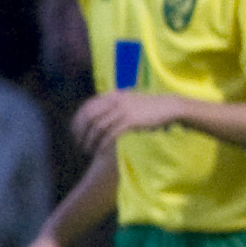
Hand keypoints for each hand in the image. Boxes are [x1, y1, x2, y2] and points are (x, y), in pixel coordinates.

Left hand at [72, 89, 189, 151]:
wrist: (170, 106)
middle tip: (79, 144)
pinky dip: (103, 144)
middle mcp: (114, 100)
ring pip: (98, 127)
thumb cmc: (149, 106)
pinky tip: (100, 151)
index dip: (77, 121)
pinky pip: (111, 134)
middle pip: (89, 117)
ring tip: (88, 150)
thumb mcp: (129, 101)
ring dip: (90, 140)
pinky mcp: (131, 120)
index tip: (75, 134)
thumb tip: (100, 114)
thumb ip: (114, 104)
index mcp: (112, 95)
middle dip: (80, 132)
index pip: (86, 107)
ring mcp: (122, 110)